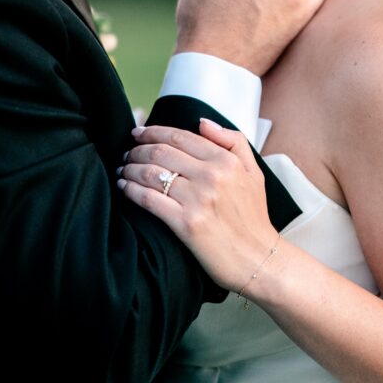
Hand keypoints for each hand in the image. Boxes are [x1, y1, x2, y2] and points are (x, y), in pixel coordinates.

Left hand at [117, 119, 277, 291]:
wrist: (259, 259)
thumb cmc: (253, 217)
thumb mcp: (253, 172)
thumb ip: (232, 141)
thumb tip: (202, 122)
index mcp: (225, 161)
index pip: (179, 136)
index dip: (152, 131)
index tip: (138, 133)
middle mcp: (211, 176)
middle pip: (160, 152)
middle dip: (137, 149)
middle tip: (127, 153)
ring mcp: (197, 200)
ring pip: (151, 173)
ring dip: (130, 168)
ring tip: (123, 169)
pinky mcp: (185, 224)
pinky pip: (148, 199)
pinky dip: (130, 189)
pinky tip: (123, 187)